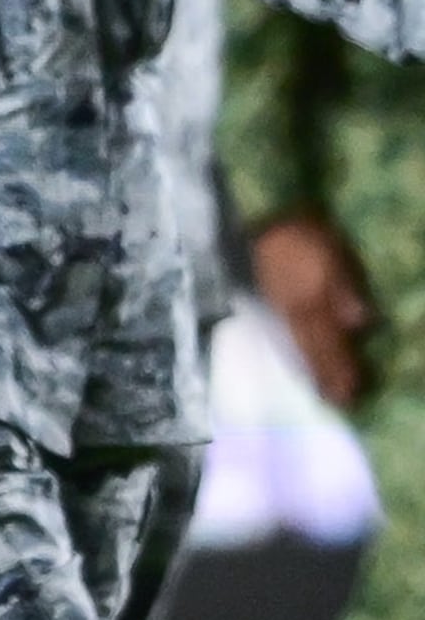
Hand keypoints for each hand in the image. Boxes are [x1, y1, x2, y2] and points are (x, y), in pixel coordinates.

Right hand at [254, 215, 376, 412]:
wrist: (261, 216)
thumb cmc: (302, 235)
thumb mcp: (331, 256)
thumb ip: (343, 290)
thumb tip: (359, 324)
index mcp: (309, 303)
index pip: (329, 343)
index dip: (339, 369)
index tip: (349, 396)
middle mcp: (293, 312)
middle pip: (312, 350)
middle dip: (325, 376)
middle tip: (336, 403)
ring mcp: (279, 306)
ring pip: (298, 345)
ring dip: (310, 369)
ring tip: (319, 390)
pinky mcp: (271, 299)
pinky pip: (287, 333)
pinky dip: (296, 352)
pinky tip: (298, 358)